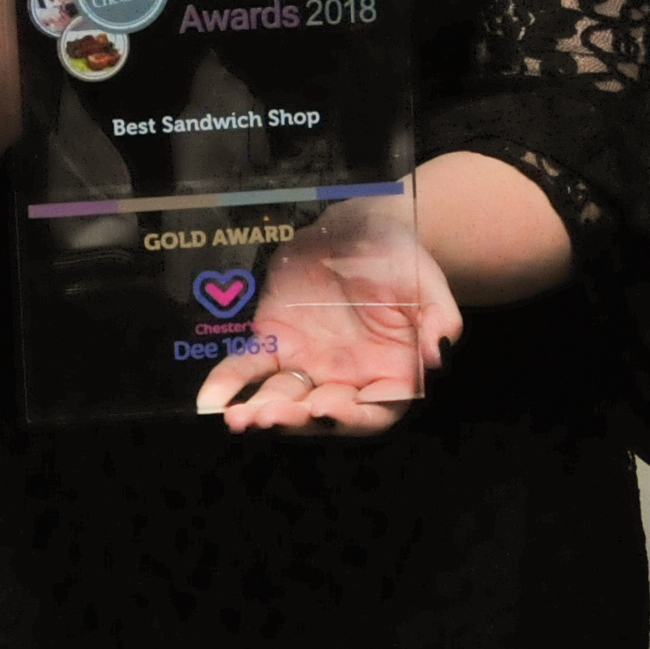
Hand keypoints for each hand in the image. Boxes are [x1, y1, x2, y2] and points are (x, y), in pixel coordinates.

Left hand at [198, 203, 459, 435]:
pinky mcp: (274, 342)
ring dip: (258, 411)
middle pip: (319, 414)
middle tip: (266, 417)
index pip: (372, 412)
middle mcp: (345, 380)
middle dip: (293, 420)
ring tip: (237, 418)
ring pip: (281, 397)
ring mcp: (306, 364)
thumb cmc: (403, 260)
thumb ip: (439, 321)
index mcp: (389, 376)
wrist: (362, 228)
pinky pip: (248, 367)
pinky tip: (210, 398)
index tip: (324, 408)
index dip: (348, 418)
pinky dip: (228, 382)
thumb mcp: (430, 286)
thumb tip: (437, 357)